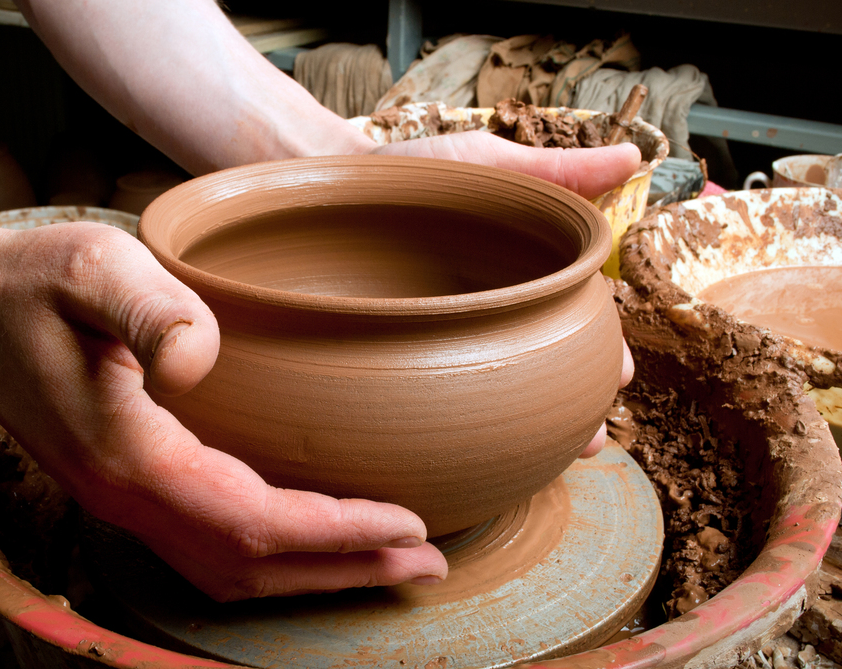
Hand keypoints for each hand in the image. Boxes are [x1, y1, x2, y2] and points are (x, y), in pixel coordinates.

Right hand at [0, 221, 445, 601]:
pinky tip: (308, 540)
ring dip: (313, 573)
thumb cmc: (32, 280)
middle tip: (427, 564)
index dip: (337, 532)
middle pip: (252, 565)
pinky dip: (272, 557)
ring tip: (386, 562)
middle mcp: (126, 497)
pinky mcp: (124, 485)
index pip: (253, 521)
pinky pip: (209, 547)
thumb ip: (152, 307)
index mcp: (130, 456)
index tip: (409, 522)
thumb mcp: (94, 267)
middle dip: (345, 570)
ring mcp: (122, 500)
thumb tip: (202, 357)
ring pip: (230, 568)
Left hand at [370, 132, 640, 458]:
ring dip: (533, 428)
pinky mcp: (400, 363)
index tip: (622, 374)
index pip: (574, 321)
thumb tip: (633, 157)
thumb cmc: (414, 175)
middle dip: (576, 406)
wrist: (325, 187)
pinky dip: (466, 434)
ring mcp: (445, 345)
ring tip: (557, 456)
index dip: (603, 350)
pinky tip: (481, 460)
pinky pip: (440, 405)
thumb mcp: (486, 166)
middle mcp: (488, 317)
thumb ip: (558, 171)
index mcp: (518, 277)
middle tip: (593, 434)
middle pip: (546, 369)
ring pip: (500, 396)